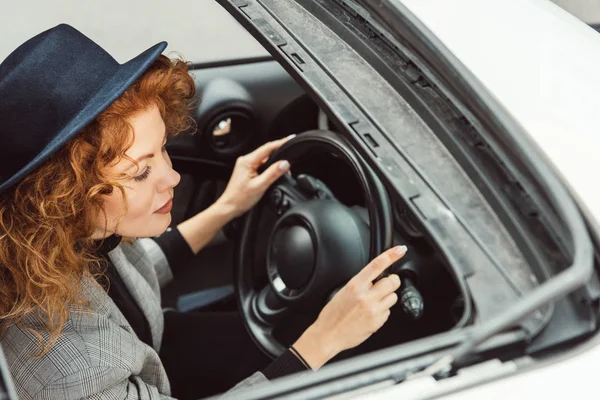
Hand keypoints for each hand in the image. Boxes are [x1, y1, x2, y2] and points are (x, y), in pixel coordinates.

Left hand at [216, 135, 293, 217]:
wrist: (229, 207)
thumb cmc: (240, 198)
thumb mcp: (260, 186)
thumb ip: (273, 173)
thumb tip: (285, 164)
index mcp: (247, 161)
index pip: (268, 148)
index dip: (280, 142)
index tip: (290, 139)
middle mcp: (245, 160)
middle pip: (267, 152)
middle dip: (280, 153)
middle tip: (292, 157)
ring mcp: (246, 165)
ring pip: (264, 159)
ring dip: (275, 162)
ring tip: (285, 168)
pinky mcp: (247, 170)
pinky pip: (261, 165)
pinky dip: (269, 168)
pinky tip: (274, 173)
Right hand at [293, 245, 406, 368]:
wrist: (328, 335)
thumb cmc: (332, 315)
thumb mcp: (343, 292)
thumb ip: (360, 284)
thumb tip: (375, 279)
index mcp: (355, 286)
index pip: (376, 265)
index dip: (391, 256)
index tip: (400, 250)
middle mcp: (366, 297)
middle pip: (392, 282)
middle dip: (391, 282)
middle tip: (385, 285)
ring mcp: (373, 310)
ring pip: (393, 297)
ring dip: (387, 298)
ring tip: (373, 303)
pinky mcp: (378, 322)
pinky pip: (388, 312)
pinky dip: (382, 312)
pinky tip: (370, 314)